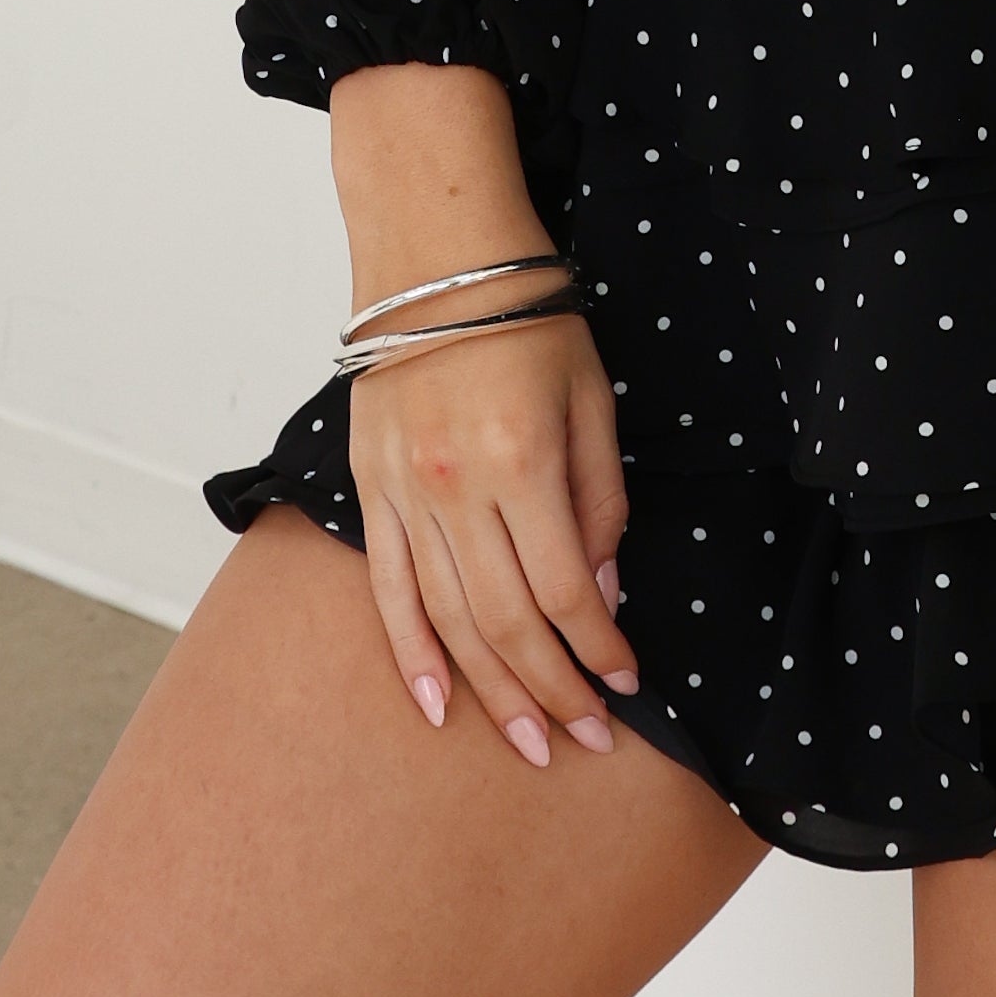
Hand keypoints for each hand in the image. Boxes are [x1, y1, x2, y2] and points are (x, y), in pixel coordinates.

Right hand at [329, 60, 640, 772]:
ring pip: (447, 619)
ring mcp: (403, 492)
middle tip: (582, 740)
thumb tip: (603, 593)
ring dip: (490, 689)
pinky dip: (411, 651)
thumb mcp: (592, 397)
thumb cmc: (529, 315)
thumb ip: (598, 499)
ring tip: (525, 742)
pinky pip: (387, 588)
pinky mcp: (368, 488)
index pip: (566, 589)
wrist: (435, 254)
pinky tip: (436, 704)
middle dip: (551, 690)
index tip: (626, 683)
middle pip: (506, 621)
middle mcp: (456, 487)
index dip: (600, 649)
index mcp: (522, 461)